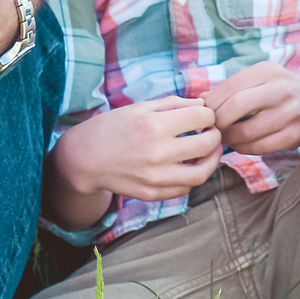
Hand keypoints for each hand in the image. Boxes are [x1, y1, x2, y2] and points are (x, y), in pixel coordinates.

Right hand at [49, 96, 224, 207]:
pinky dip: (192, 176)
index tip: (204, 116)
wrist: (84, 158)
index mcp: (154, 125)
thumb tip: (204, 106)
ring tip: (209, 151)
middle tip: (211, 131)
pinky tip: (189, 166)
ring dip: (212, 160)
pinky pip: (184, 188)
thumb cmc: (112, 127)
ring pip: (202, 173)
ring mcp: (155, 177)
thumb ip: (174, 104)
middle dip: (215, 135)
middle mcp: (157, 153)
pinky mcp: (151, 193)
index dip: (208, 114)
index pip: (202, 117)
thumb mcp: (140, 108)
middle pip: (207, 144)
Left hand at [203, 62, 299, 155]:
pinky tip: (240, 145)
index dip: (211, 104)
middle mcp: (281, 89)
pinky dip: (244, 149)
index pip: (229, 87)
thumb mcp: (260, 79)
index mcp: (268, 71)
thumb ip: (232, 88)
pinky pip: (260, 147)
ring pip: (246, 131)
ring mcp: (290, 112)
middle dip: (218, 122)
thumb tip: (199, 101)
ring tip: (224, 139)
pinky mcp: (296, 135)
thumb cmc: (280, 91)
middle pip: (235, 107)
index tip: (204, 115)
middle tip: (212, 130)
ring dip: (229, 139)